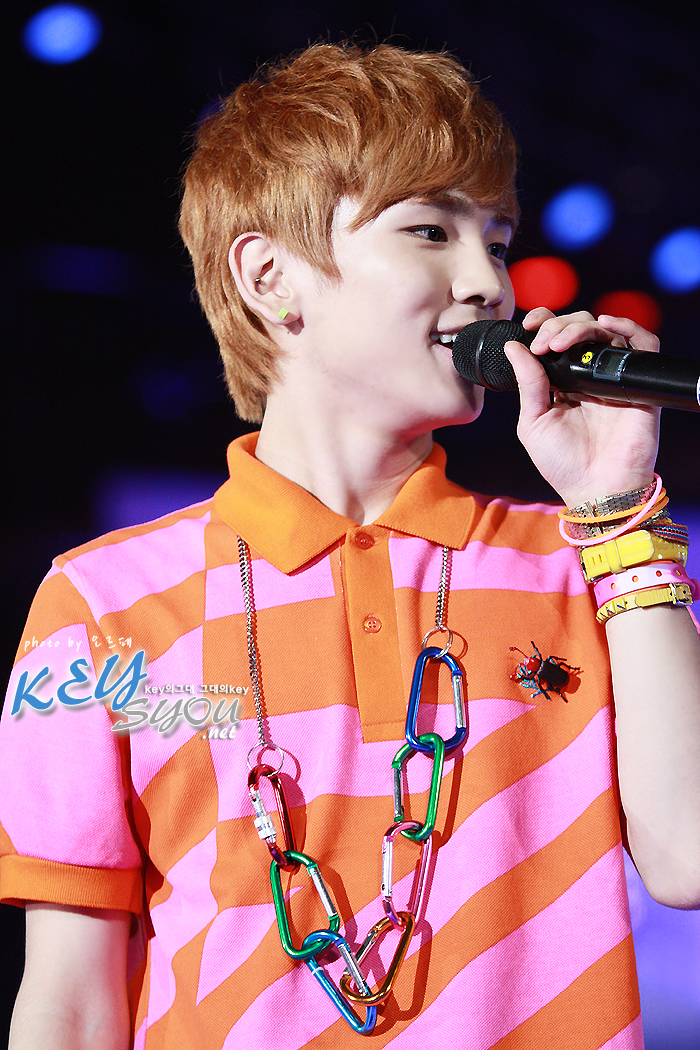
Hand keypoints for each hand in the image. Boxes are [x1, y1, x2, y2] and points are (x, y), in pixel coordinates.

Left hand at [504, 307, 660, 506]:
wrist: (596, 490)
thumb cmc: (563, 464)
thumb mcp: (534, 422)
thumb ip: (527, 384)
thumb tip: (513, 347)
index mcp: (565, 382)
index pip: (558, 338)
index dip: (545, 322)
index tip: (530, 325)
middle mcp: (591, 376)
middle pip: (581, 329)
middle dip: (558, 326)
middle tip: (544, 343)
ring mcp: (615, 379)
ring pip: (608, 332)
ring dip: (581, 326)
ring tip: (561, 342)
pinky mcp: (639, 386)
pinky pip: (645, 345)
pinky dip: (629, 327)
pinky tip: (607, 325)